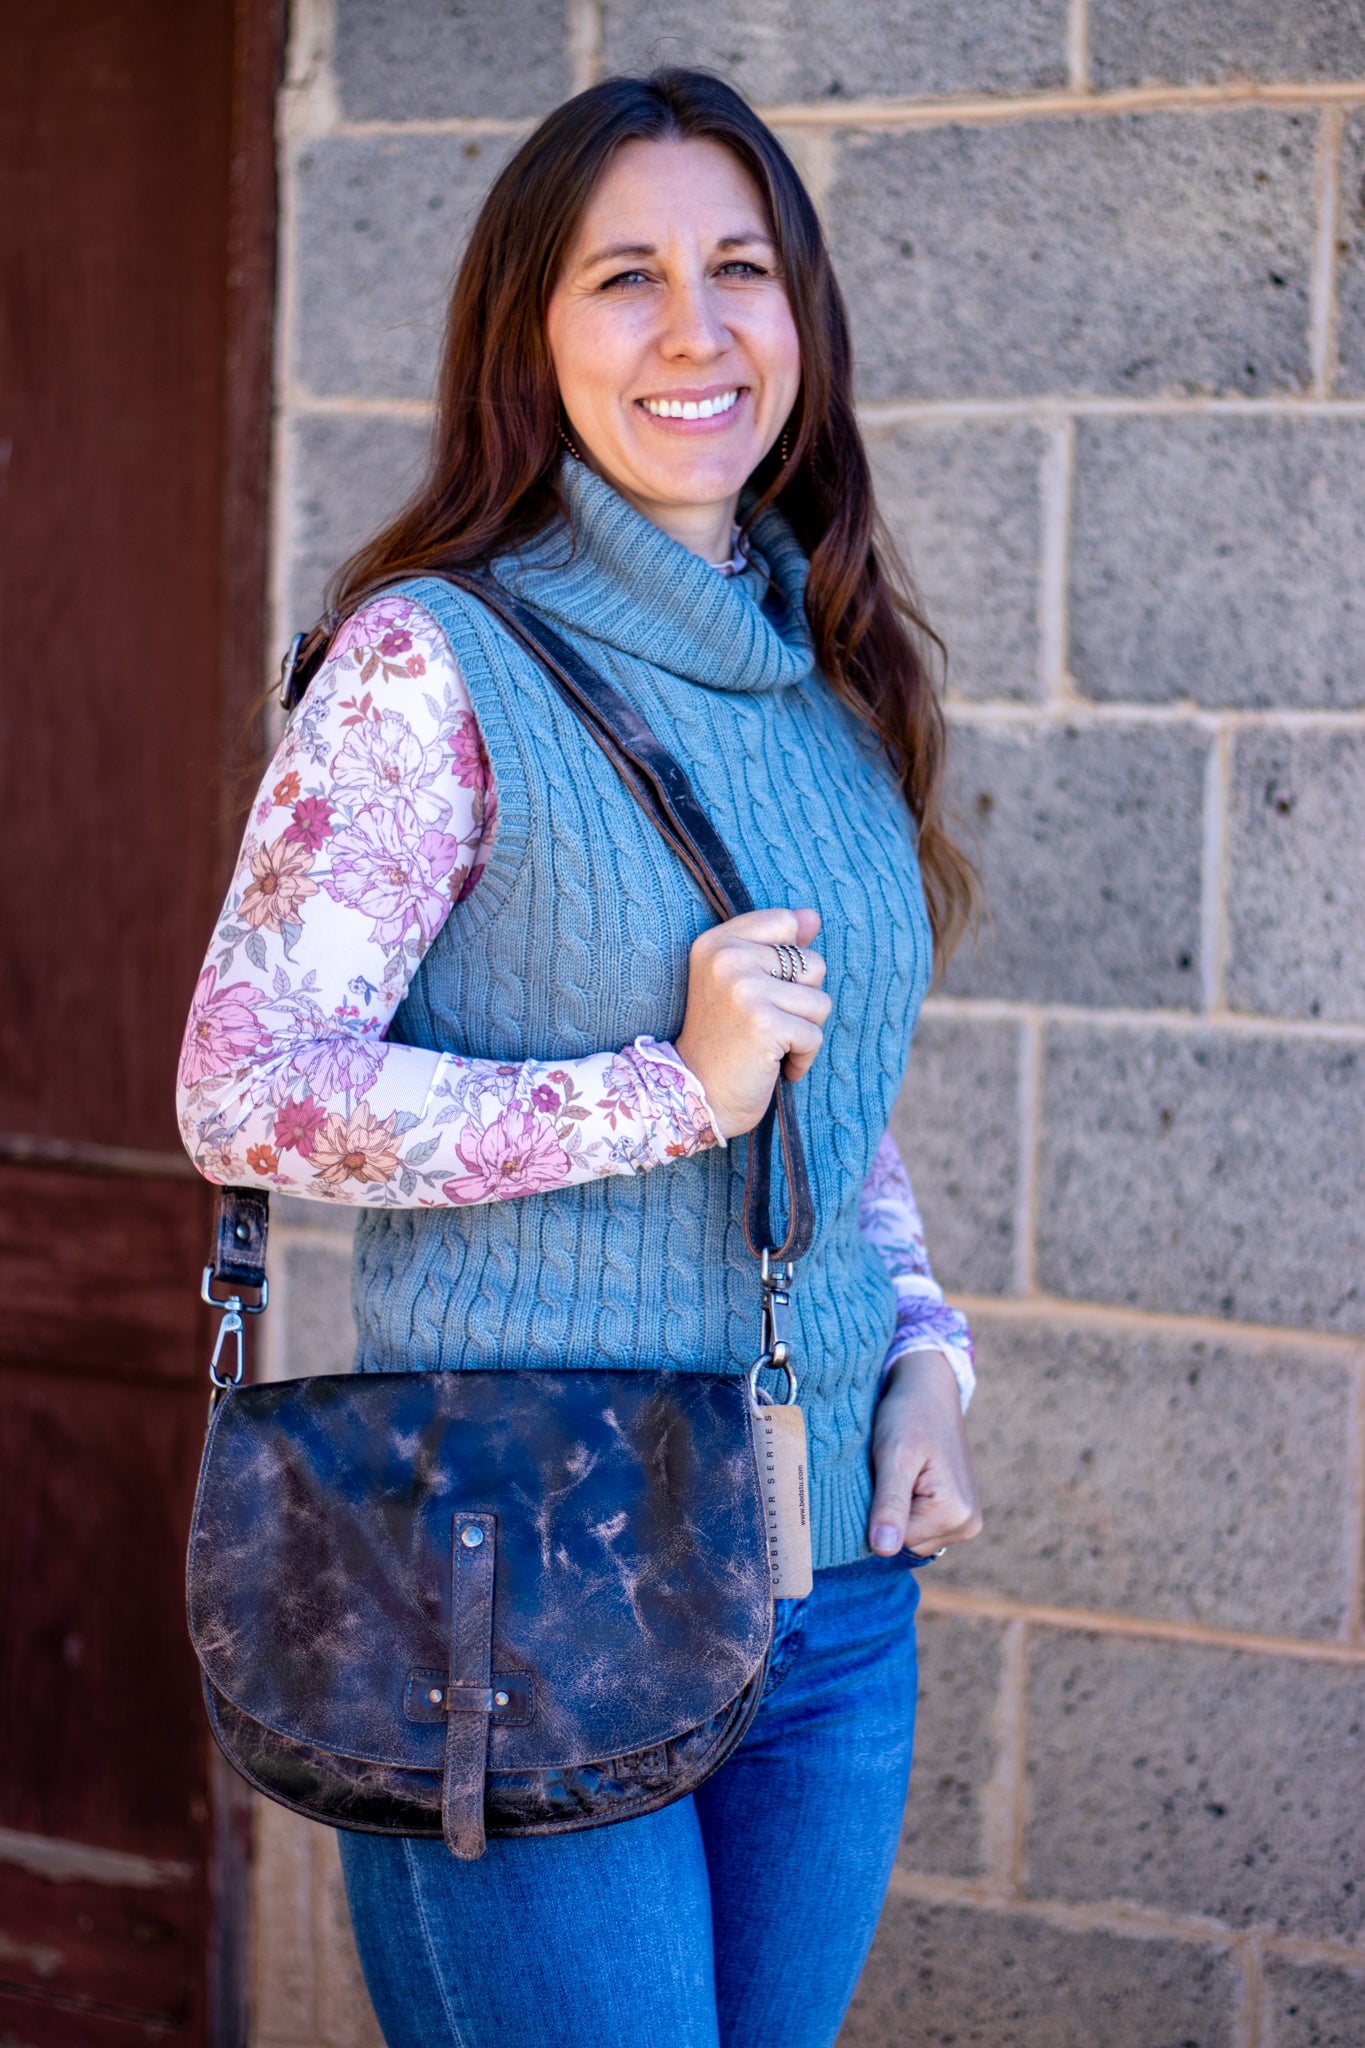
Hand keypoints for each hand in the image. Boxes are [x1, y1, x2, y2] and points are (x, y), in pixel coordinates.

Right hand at [673, 907, 830, 1139]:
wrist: (696, 1094)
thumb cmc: (723, 1040)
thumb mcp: (741, 981)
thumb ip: (778, 944)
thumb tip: (814, 916)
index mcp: (717, 942)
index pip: (786, 922)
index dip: (788, 962)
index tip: (761, 989)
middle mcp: (727, 958)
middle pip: (812, 964)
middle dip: (800, 1002)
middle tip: (762, 1024)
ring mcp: (745, 989)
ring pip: (820, 1001)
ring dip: (803, 1031)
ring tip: (769, 1044)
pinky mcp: (764, 1024)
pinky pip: (814, 1035)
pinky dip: (802, 1058)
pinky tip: (774, 1065)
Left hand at [869, 1349, 981, 1558]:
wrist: (929, 1390)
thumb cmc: (908, 1416)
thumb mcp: (893, 1456)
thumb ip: (890, 1504)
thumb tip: (884, 1549)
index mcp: (956, 1514)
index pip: (896, 1542)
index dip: (878, 1512)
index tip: (883, 1476)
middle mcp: (968, 1525)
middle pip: (906, 1543)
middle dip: (889, 1511)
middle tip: (891, 1471)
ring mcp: (965, 1521)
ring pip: (910, 1536)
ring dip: (897, 1509)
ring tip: (901, 1473)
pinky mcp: (957, 1513)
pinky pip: (920, 1525)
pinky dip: (906, 1506)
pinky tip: (908, 1479)